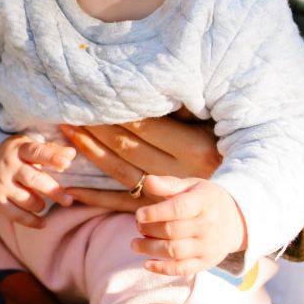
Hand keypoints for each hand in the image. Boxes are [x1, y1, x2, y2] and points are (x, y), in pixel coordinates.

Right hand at [0, 136, 75, 228]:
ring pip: (27, 200)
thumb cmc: (13, 154)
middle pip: (33, 179)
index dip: (52, 157)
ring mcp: (1, 184)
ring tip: (42, 204)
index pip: (36, 152)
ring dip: (40, 205)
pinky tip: (42, 223)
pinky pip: (16, 215)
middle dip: (53, 190)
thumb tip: (72, 154)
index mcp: (19, 149)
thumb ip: (50, 150)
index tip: (66, 165)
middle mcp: (8, 165)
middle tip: (68, 200)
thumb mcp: (27, 146)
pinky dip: (31, 221)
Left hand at [59, 116, 220, 211]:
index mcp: (191, 147)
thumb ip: (184, 112)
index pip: (146, 128)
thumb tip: (155, 91)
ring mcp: (163, 195)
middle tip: (72, 113)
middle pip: (128, 148)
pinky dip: (94, 197)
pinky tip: (71, 188)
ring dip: (91, 154)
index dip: (119, 114)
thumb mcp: (209, 129)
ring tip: (68, 136)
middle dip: (97, 130)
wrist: (236, 205)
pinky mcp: (153, 213)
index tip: (95, 100)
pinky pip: (119, 204)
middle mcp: (176, 171)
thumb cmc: (219, 154)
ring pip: (120, 173)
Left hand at [131, 176, 246, 275]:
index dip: (156, 213)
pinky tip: (147, 263)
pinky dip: (162, 269)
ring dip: (150, 249)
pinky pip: (182, 269)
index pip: (178, 208)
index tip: (138, 214)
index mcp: (204, 202)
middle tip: (137, 225)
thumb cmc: (204, 199)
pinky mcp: (205, 262)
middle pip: (173, 231)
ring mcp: (208, 246)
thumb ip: (168, 184)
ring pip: (175, 251)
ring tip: (135, 244)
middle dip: (150, 230)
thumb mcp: (190, 185)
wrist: (235, 220)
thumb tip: (147, 181)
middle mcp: (208, 225)